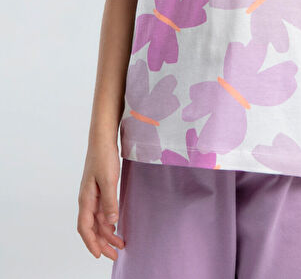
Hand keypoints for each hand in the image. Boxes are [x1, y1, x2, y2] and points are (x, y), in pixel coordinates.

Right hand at [77, 141, 124, 260]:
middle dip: (101, 243)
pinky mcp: (100, 189)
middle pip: (91, 227)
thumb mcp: (108, 179)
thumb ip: (110, 201)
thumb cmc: (103, 156)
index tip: (98, 256)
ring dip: (107, 233)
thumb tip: (111, 222)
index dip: (91, 243)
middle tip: (115, 255)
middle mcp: (87, 199)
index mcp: (86, 198)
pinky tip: (116, 226)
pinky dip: (108, 221)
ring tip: (120, 244)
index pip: (85, 227)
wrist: (102, 138)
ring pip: (98, 220)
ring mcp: (93, 194)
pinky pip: (102, 211)